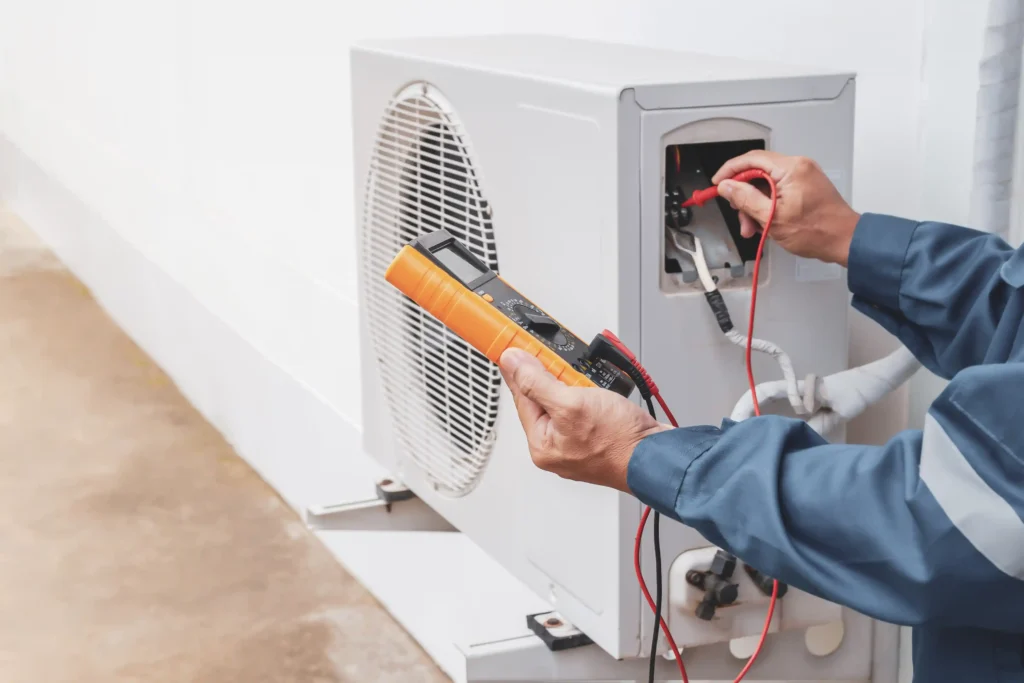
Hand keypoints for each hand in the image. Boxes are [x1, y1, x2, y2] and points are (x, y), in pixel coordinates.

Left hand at [498, 348, 668, 491]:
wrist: (658, 455)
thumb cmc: (619, 441)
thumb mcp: (571, 404)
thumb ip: (536, 382)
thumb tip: (512, 364)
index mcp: (541, 444)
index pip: (521, 397)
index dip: (520, 369)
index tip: (514, 348)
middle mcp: (556, 447)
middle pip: (542, 398)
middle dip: (554, 378)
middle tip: (566, 368)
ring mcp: (576, 443)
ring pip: (565, 400)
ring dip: (575, 384)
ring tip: (589, 385)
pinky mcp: (595, 436)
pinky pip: (583, 407)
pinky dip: (589, 394)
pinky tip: (598, 391)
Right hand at [712, 151, 859, 266]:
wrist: (844, 240)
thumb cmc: (816, 231)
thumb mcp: (772, 218)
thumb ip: (745, 199)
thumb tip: (726, 186)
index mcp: (791, 168)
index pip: (751, 159)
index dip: (730, 171)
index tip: (718, 184)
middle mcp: (798, 166)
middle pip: (757, 172)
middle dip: (743, 194)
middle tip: (738, 214)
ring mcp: (803, 175)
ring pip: (766, 183)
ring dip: (754, 203)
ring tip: (752, 227)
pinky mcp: (805, 185)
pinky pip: (778, 189)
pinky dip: (767, 204)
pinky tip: (764, 222)